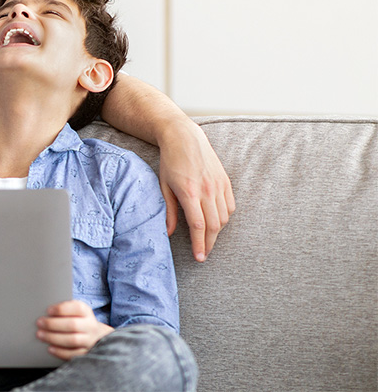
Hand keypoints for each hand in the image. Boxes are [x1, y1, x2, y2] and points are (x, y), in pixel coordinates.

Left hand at [36, 300, 113, 360]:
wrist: (95, 336)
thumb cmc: (78, 321)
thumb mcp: (74, 312)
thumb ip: (63, 310)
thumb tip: (46, 314)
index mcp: (86, 312)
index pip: (77, 308)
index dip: (62, 309)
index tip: (48, 310)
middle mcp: (90, 326)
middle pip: (73, 325)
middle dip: (53, 324)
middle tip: (39, 323)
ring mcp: (90, 341)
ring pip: (73, 340)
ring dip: (54, 338)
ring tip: (40, 335)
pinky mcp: (87, 353)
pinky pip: (74, 354)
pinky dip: (60, 352)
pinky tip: (50, 348)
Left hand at [157, 121, 235, 261]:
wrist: (185, 137)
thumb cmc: (170, 162)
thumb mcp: (163, 186)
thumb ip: (168, 210)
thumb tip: (169, 233)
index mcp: (189, 192)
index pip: (198, 226)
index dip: (199, 244)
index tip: (199, 257)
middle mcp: (207, 190)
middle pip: (214, 225)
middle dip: (209, 243)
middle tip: (204, 254)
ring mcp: (218, 185)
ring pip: (224, 217)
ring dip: (217, 231)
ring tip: (208, 239)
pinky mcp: (226, 181)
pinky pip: (230, 205)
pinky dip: (225, 217)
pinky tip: (217, 221)